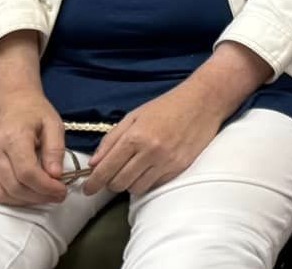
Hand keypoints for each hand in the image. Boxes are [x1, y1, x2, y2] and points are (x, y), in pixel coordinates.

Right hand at [0, 91, 66, 205]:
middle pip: (15, 187)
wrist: (10, 103)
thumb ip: (56, 150)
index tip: (62, 191)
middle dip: (39, 196)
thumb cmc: (34, 113)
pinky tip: (28, 190)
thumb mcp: (54, 124)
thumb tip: (56, 175)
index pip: (27, 173)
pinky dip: (13, 196)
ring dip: (26, 200)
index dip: (46, 187)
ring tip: (45, 195)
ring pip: (2, 194)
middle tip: (57, 196)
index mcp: (13, 137)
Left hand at [82, 84, 225, 195]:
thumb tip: (94, 164)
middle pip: (119, 183)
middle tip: (112, 175)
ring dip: (130, 183)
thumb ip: (111, 140)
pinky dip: (147, 181)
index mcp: (135, 137)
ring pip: (136, 188)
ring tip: (132, 171)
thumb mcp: (134, 116)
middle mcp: (150, 152)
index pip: (106, 169)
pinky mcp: (180, 167)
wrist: (204, 102)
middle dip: (111, 183)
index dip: (93, 183)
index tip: (87, 189)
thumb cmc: (166, 106)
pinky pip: (155, 185)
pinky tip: (149, 169)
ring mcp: (167, 162)